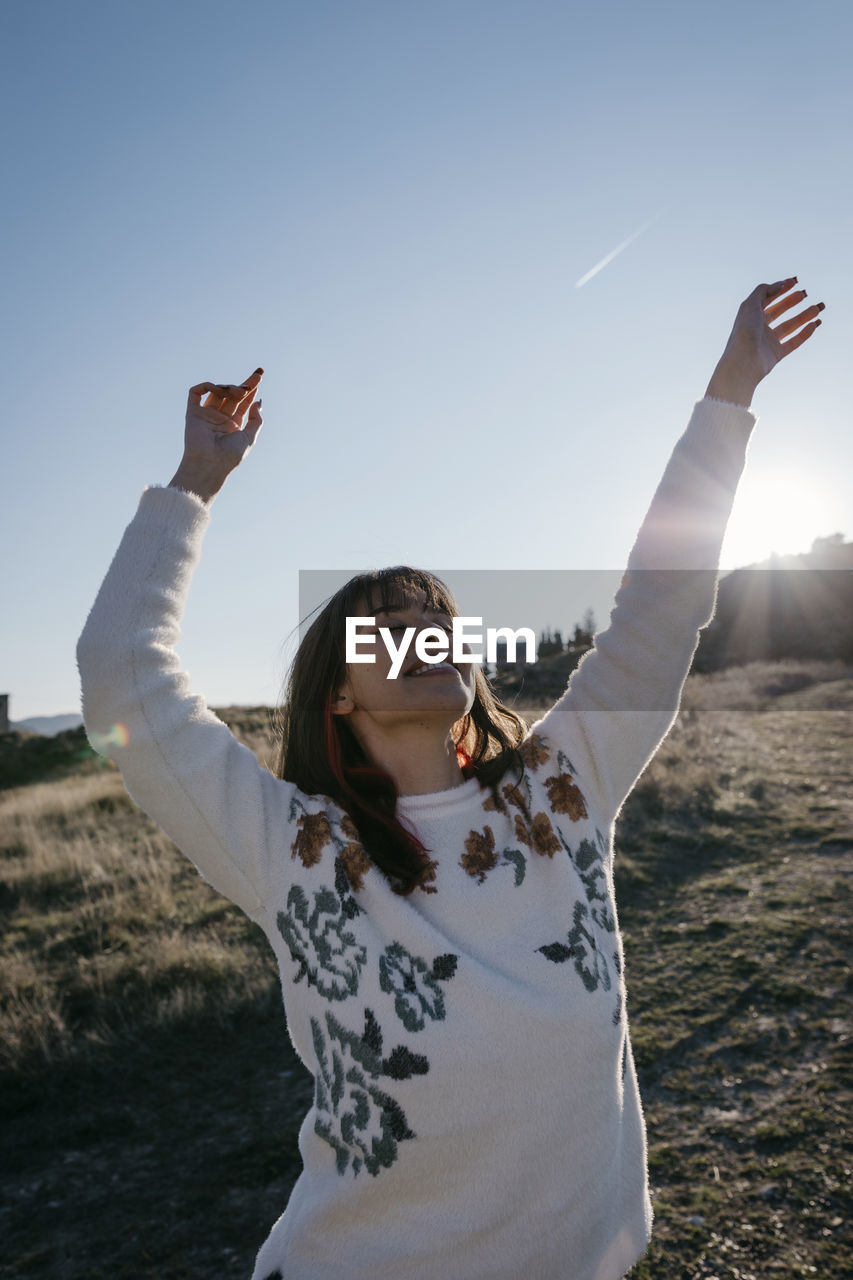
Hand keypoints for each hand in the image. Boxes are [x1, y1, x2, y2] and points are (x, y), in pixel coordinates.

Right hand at [170, 367, 263, 500]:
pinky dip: (206, 386)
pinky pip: (195, 393)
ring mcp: (206, 415)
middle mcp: (220, 418)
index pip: (243, 403)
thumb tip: (259, 401)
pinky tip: (218, 388)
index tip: (259, 376)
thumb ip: (256, 420)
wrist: (209, 463)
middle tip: (254, 379)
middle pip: (232, 395)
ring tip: (238, 392)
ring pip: (217, 392)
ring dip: (229, 387)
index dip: (251, 389)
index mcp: (234, 425)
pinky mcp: (193, 413)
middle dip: (244, 385)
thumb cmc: (230, 455)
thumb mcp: (249, 437)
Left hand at [705, 279, 824, 407]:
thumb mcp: (750, 304)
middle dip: (792, 301)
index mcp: (751, 315)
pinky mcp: (776, 354)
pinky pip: (793, 342)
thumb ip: (764, 290)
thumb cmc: (745, 331)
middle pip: (779, 311)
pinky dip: (805, 334)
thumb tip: (781, 284)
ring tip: (818, 307)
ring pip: (789, 326)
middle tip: (805, 294)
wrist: (744, 360)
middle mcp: (759, 328)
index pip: (767, 299)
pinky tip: (815, 324)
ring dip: (804, 316)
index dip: (780, 289)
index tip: (795, 281)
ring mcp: (768, 341)